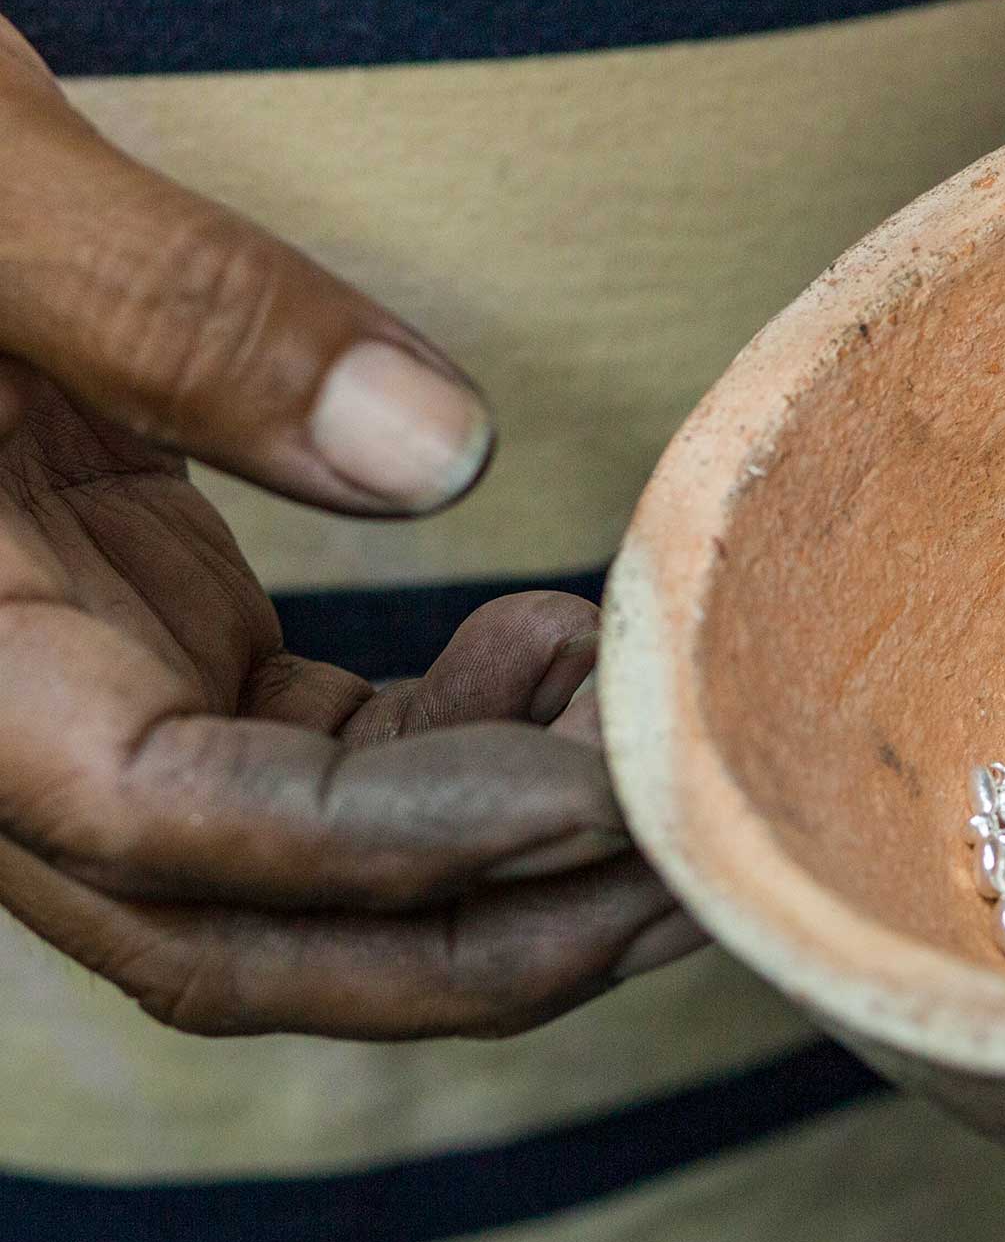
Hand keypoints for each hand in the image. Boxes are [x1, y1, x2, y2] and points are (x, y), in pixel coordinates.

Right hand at [0, 16, 699, 1034]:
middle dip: (488, 935)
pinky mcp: (157, 644)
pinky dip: (454, 740)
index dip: (407, 841)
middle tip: (697, 869)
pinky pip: (318, 757)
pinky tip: (553, 644)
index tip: (606, 795)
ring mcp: (89, 693)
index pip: (177, 823)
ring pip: (302, 869)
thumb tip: (436, 450)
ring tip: (657, 733)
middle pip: (251, 926)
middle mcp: (2, 721)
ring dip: (501, 846)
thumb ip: (166, 306)